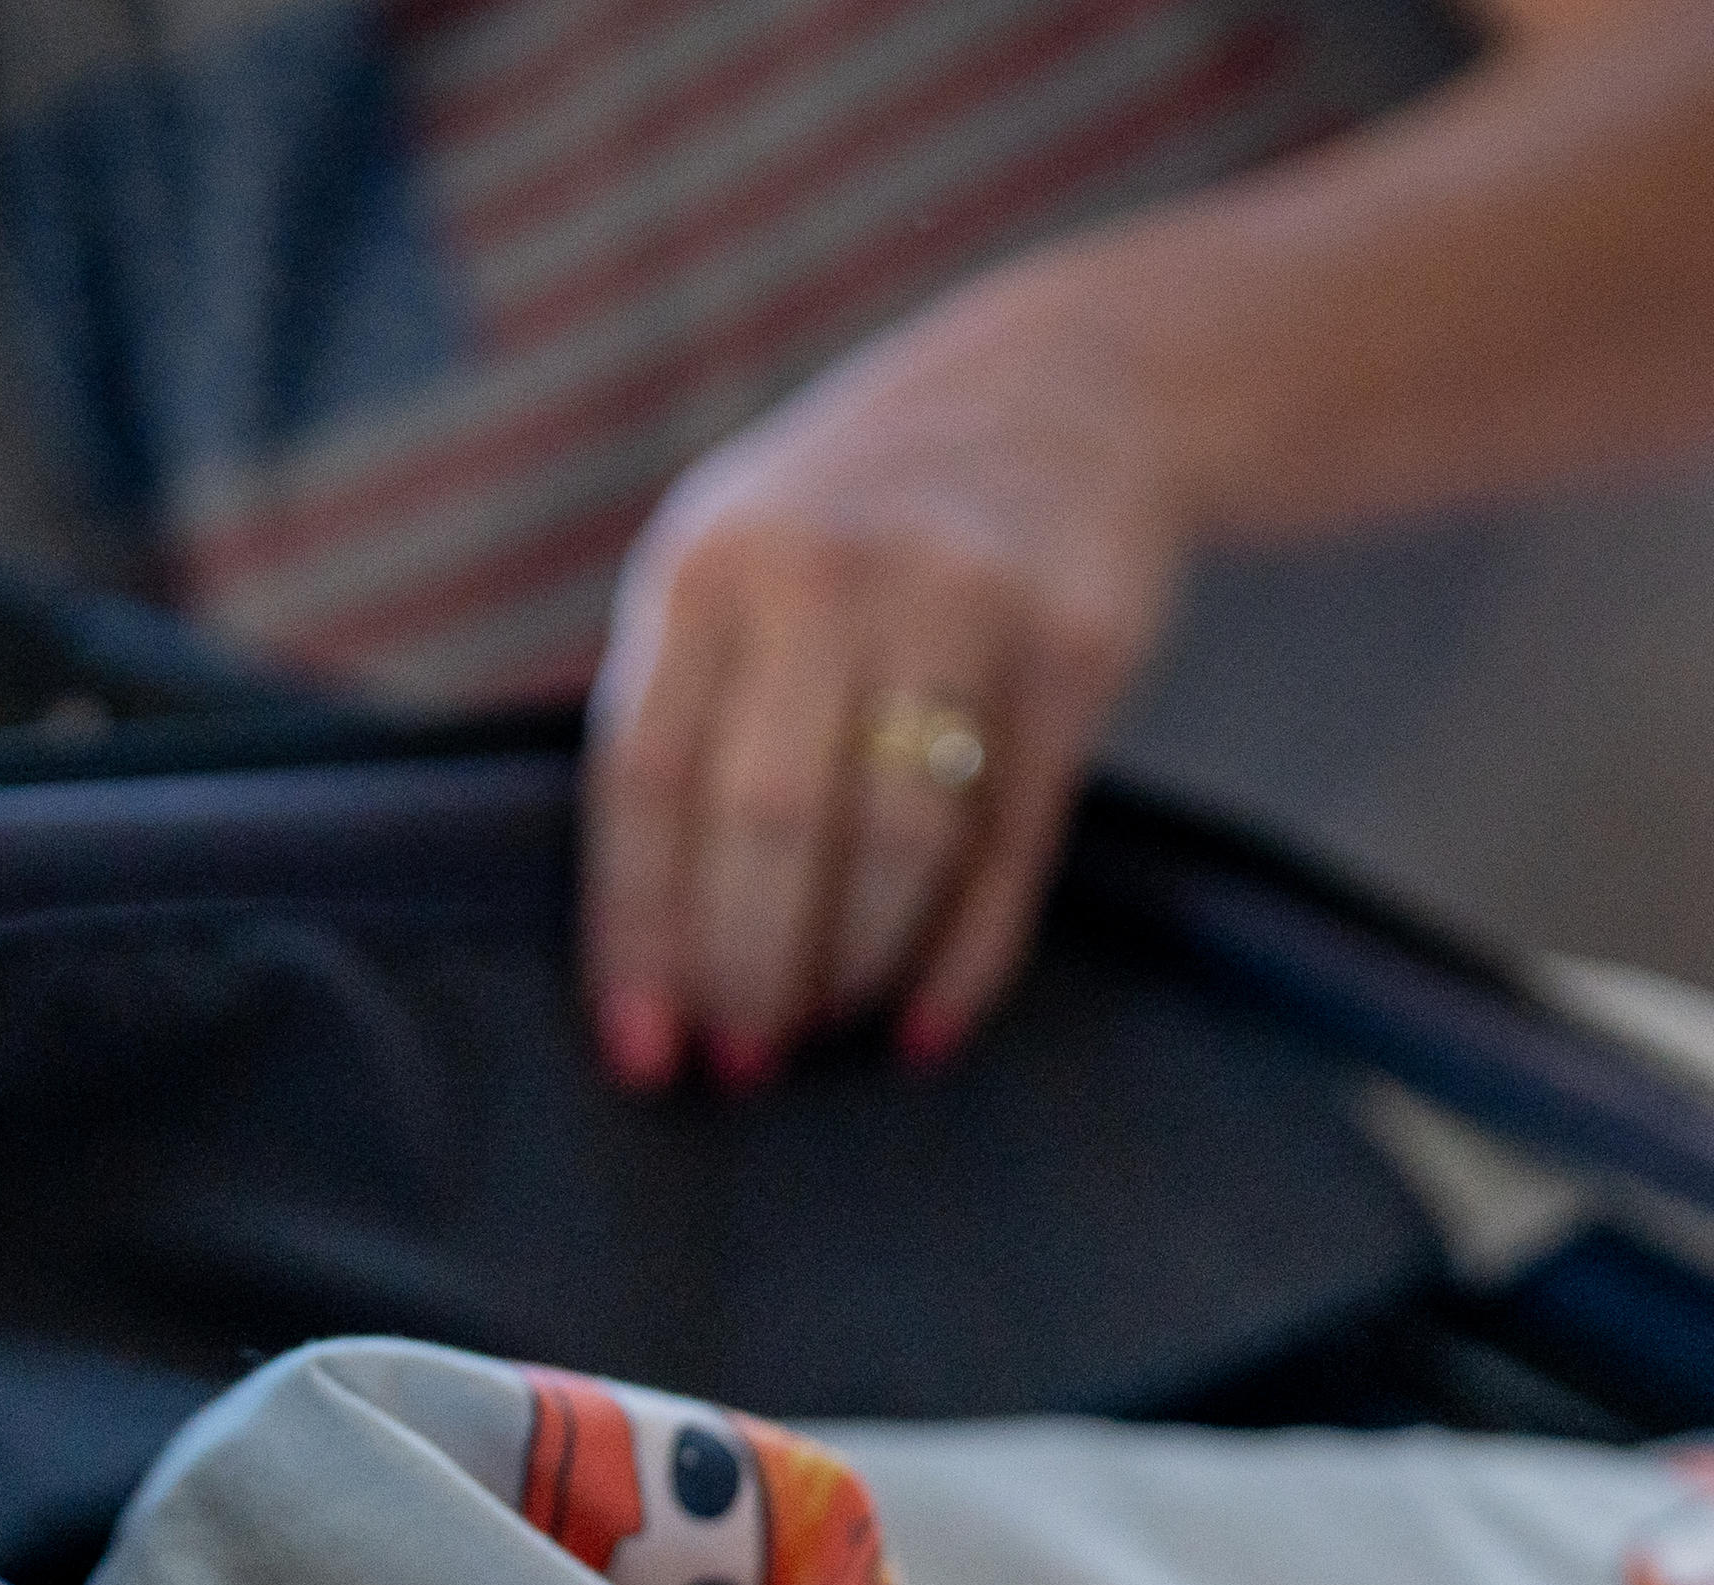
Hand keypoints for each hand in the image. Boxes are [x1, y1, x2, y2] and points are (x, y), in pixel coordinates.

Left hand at [583, 284, 1186, 1086]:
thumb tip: (647, 937)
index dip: (640, 930)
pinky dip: (966, 958)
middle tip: (743, 1062)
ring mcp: (959, 604)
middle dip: (749, 969)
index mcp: (710, 562)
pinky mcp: (1072, 650)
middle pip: (768, 820)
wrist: (1066, 392)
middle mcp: (826, 572)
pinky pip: (1012, 847)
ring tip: (830, 1031)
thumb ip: (687, 701)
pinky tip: (925, 1025)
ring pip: (896, 843)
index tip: (643, 1048)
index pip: (647, 775)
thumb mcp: (743, 558)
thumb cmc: (865, 520)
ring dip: (853, 968)